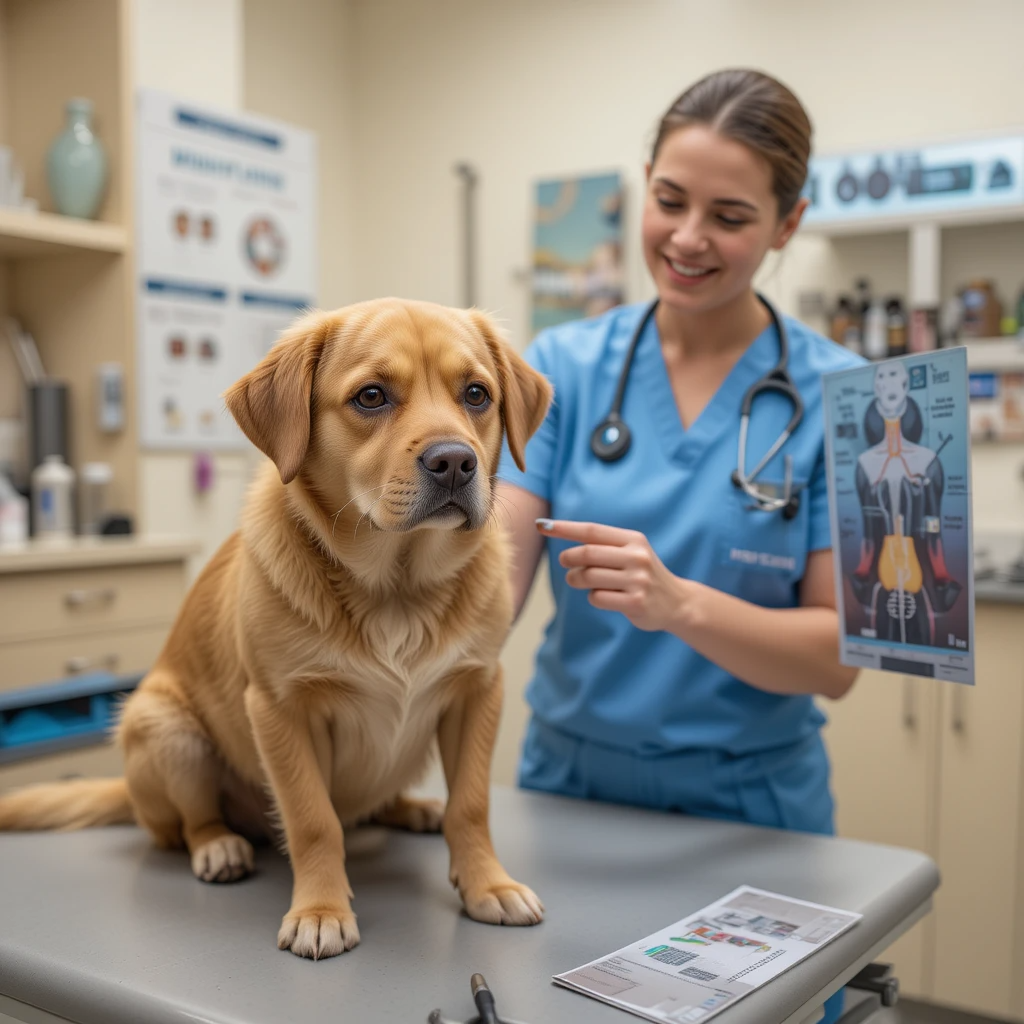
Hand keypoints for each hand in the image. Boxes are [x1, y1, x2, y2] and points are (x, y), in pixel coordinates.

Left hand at [536, 518, 685, 631]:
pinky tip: (602, 597)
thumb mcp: (631, 551)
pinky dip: (592, 597)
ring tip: (578, 580)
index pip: (591, 530)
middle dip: (568, 558)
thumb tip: (561, 537)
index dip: (564, 528)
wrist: (677, 602)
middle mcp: (637, 557)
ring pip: (588, 577)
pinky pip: (597, 598)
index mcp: (633, 539)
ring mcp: (637, 580)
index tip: (541, 526)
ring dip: (575, 580)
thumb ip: (603, 545)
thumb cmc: (643, 574)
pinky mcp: (636, 602)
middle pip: (586, 553)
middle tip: (565, 563)